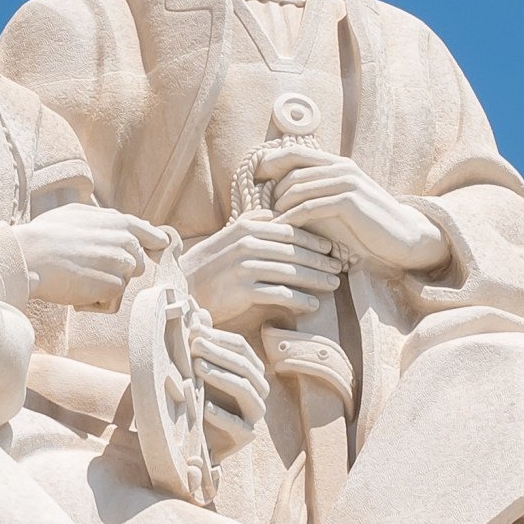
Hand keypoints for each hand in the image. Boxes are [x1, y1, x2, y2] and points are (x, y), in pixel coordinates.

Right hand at [5, 206, 161, 309]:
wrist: (31, 257)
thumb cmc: (46, 234)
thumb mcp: (77, 213)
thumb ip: (105, 218)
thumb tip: (124, 222)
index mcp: (120, 222)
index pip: (152, 235)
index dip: (154, 244)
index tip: (156, 249)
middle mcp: (127, 243)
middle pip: (137, 264)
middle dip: (117, 269)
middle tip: (88, 267)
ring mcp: (122, 266)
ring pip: (124, 283)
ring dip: (105, 286)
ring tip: (79, 278)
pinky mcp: (114, 288)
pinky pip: (112, 301)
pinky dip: (96, 302)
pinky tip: (76, 291)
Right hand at [182, 212, 338, 328]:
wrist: (183, 288)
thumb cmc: (212, 264)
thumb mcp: (231, 236)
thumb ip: (256, 225)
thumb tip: (285, 219)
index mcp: (247, 225)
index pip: (291, 229)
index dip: (315, 239)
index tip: (332, 248)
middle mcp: (247, 242)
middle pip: (295, 250)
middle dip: (321, 259)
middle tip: (340, 267)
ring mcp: (244, 266)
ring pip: (291, 271)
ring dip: (317, 279)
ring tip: (333, 286)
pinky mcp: (242, 290)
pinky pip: (280, 293)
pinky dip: (300, 299)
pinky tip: (313, 305)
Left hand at [191, 324, 269, 445]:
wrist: (193, 438)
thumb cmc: (198, 397)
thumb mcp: (197, 368)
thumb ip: (201, 342)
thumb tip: (198, 311)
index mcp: (250, 370)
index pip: (241, 347)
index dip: (218, 337)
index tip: (193, 331)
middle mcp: (257, 390)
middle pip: (245, 366)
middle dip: (219, 353)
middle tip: (194, 345)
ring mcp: (253, 414)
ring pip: (246, 391)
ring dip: (221, 377)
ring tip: (197, 368)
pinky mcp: (246, 437)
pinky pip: (239, 426)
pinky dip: (221, 416)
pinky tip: (204, 407)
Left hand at [251, 142, 450, 276]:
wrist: (401, 237)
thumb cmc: (365, 226)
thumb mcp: (336, 207)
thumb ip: (312, 197)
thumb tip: (275, 202)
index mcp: (337, 164)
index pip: (294, 152)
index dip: (270, 162)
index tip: (252, 179)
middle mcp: (341, 167)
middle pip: (291, 170)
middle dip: (272, 191)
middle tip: (260, 212)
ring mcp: (346, 181)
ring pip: (298, 188)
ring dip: (280, 207)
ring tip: (268, 224)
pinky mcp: (349, 200)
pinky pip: (310, 206)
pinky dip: (293, 218)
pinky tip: (283, 230)